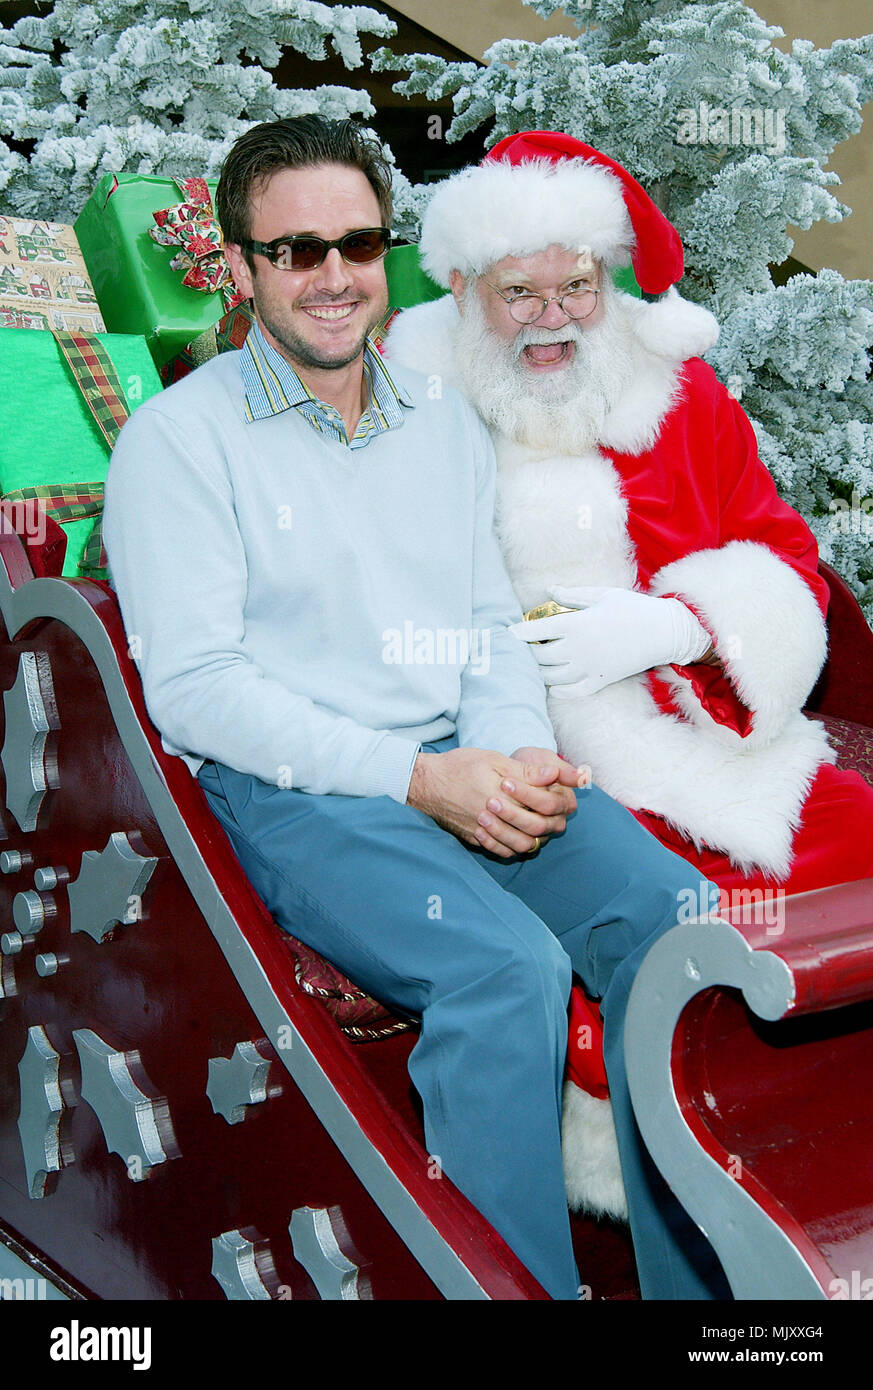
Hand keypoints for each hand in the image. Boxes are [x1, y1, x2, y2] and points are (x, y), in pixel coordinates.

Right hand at [407, 747, 584, 858]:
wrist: (425, 783)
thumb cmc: (459, 766)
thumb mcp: (493, 760)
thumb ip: (525, 771)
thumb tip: (554, 775)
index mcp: (503, 795)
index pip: (540, 804)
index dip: (553, 800)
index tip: (559, 793)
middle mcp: (494, 818)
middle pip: (534, 829)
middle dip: (547, 820)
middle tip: (551, 811)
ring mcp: (482, 831)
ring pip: (519, 845)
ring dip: (532, 837)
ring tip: (536, 824)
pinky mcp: (473, 839)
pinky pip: (500, 850)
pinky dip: (512, 847)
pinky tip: (516, 836)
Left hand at [510, 586, 710, 695]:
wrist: (662, 631)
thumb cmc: (632, 608)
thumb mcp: (602, 595)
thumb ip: (572, 595)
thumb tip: (549, 589)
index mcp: (577, 624)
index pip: (538, 631)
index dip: (520, 632)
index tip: (509, 632)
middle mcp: (579, 649)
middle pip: (541, 657)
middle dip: (529, 653)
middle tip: (527, 647)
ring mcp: (589, 668)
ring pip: (552, 677)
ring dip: (541, 671)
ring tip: (538, 663)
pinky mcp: (600, 680)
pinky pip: (573, 692)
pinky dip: (559, 690)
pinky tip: (553, 685)